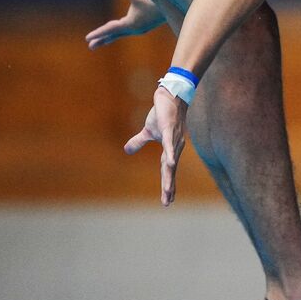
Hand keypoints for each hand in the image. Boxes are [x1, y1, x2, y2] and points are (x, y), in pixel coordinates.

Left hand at [86, 0, 165, 48]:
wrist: (178, 5)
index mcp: (132, 24)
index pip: (111, 29)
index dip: (98, 33)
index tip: (87, 39)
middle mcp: (136, 28)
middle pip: (116, 35)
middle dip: (103, 39)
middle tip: (91, 46)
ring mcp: (143, 27)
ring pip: (123, 32)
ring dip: (113, 35)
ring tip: (105, 38)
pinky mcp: (148, 23)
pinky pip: (130, 28)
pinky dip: (122, 30)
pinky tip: (123, 27)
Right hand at [124, 85, 187, 205]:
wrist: (170, 98)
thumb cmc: (162, 115)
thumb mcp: (148, 132)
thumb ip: (138, 142)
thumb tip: (126, 151)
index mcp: (169, 150)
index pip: (167, 172)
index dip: (168, 186)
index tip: (168, 201)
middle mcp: (174, 148)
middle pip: (170, 171)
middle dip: (169, 187)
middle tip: (168, 202)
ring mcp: (173, 139)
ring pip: (170, 160)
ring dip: (169, 175)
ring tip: (169, 189)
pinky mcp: (170, 129)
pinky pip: (169, 143)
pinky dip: (170, 152)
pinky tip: (171, 162)